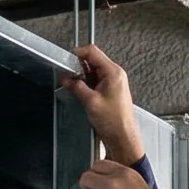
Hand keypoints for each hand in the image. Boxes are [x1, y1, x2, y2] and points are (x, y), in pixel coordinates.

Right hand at [61, 45, 145, 163]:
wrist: (122, 137)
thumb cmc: (115, 122)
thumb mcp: (90, 102)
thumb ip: (76, 86)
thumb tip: (66, 78)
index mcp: (113, 72)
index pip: (93, 52)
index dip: (78, 53)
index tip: (66, 59)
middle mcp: (115, 75)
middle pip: (92, 60)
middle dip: (78, 67)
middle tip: (68, 76)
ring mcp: (112, 82)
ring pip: (92, 71)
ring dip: (82, 77)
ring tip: (74, 87)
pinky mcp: (109, 91)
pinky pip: (95, 81)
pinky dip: (86, 85)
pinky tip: (81, 93)